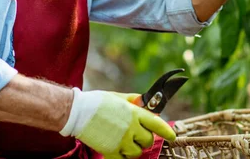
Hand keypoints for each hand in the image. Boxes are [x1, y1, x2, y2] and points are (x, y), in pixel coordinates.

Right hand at [60, 88, 175, 158]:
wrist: (77, 112)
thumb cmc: (97, 102)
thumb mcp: (119, 97)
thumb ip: (134, 101)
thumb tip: (146, 103)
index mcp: (134, 113)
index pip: (157, 124)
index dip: (167, 131)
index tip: (172, 136)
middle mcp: (130, 128)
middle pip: (148, 140)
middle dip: (145, 139)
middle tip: (137, 135)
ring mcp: (121, 141)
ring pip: (137, 152)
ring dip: (134, 148)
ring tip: (125, 141)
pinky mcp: (110, 151)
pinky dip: (123, 156)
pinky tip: (119, 149)